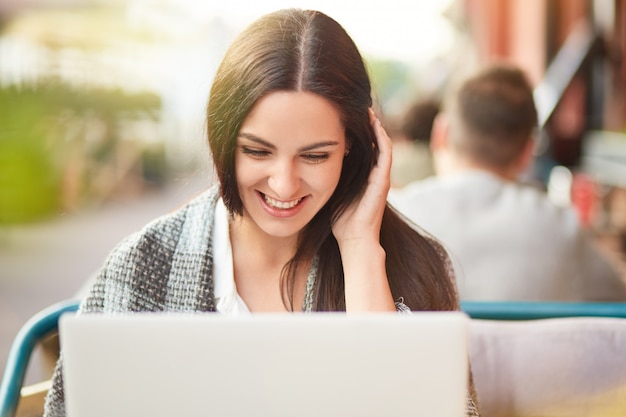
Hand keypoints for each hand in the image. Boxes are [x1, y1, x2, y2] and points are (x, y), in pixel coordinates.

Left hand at [332, 108, 391, 245]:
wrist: (353, 239)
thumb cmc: (339, 220)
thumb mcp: (328, 191)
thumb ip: (323, 177)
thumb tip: (303, 163)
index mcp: (361, 174)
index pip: (360, 146)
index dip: (353, 130)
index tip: (341, 114)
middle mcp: (373, 172)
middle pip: (371, 141)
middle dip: (364, 124)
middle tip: (355, 106)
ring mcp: (380, 175)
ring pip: (382, 143)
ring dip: (375, 126)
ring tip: (367, 109)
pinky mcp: (384, 180)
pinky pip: (386, 153)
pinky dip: (382, 138)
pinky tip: (376, 124)